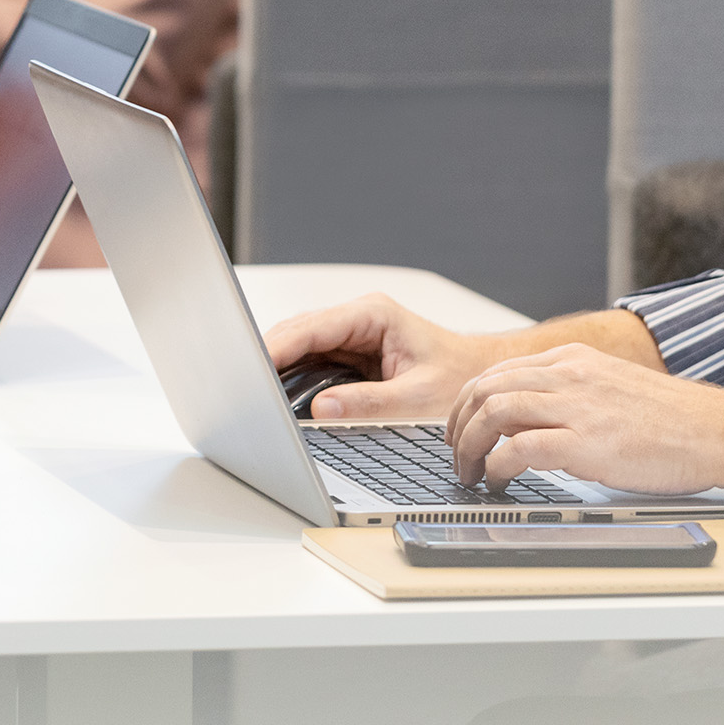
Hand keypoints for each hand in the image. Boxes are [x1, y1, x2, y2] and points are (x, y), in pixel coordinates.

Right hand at [262, 293, 496, 421]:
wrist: (481, 375)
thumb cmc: (460, 378)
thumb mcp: (416, 398)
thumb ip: (367, 403)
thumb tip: (320, 410)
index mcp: (374, 315)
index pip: (312, 327)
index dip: (278, 347)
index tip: (253, 366)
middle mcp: (359, 318)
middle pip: (298, 331)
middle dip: (269, 354)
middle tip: (242, 384)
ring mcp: (352, 333)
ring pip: (301, 343)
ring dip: (279, 364)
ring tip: (253, 389)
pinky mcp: (350, 351)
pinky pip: (312, 358)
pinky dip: (293, 374)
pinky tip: (277, 392)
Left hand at [446, 344, 723, 494]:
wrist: (717, 431)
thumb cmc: (672, 420)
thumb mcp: (611, 388)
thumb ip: (571, 393)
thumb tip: (528, 419)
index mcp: (574, 360)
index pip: (498, 372)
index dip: (467, 402)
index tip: (460, 427)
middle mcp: (570, 375)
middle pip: (486, 388)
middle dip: (458, 423)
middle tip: (455, 453)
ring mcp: (578, 406)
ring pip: (493, 412)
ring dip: (469, 445)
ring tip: (469, 472)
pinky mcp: (588, 442)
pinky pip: (520, 448)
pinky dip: (497, 466)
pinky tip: (497, 481)